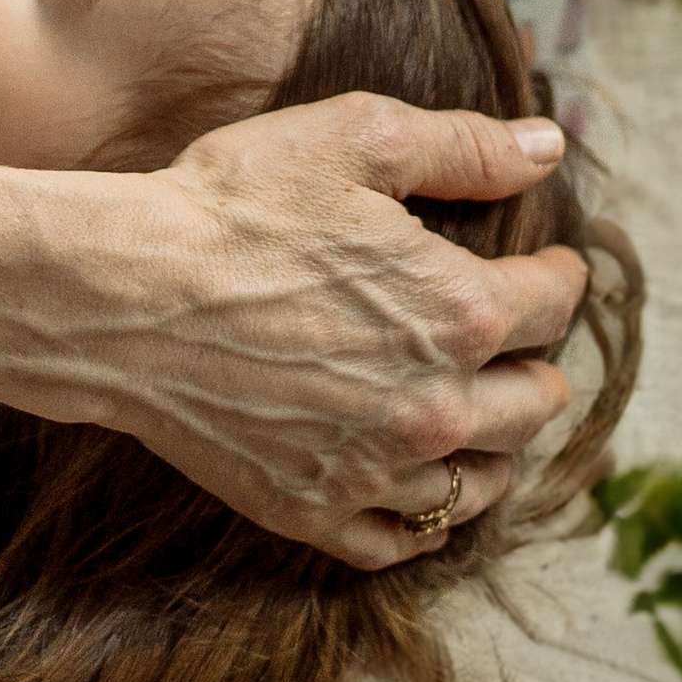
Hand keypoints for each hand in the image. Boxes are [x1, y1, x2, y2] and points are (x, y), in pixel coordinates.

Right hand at [53, 94, 589, 569]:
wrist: (124, 295)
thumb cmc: (236, 206)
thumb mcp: (355, 139)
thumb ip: (466, 147)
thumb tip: (550, 145)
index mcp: (459, 313)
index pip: (553, 306)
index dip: (557, 276)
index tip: (546, 265)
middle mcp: (435, 408)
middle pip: (536, 405)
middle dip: (535, 363)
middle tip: (511, 339)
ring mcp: (377, 473)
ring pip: (483, 482)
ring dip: (495, 444)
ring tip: (477, 411)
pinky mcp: (317, 512)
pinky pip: (405, 541)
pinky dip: (424, 516)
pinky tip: (415, 480)